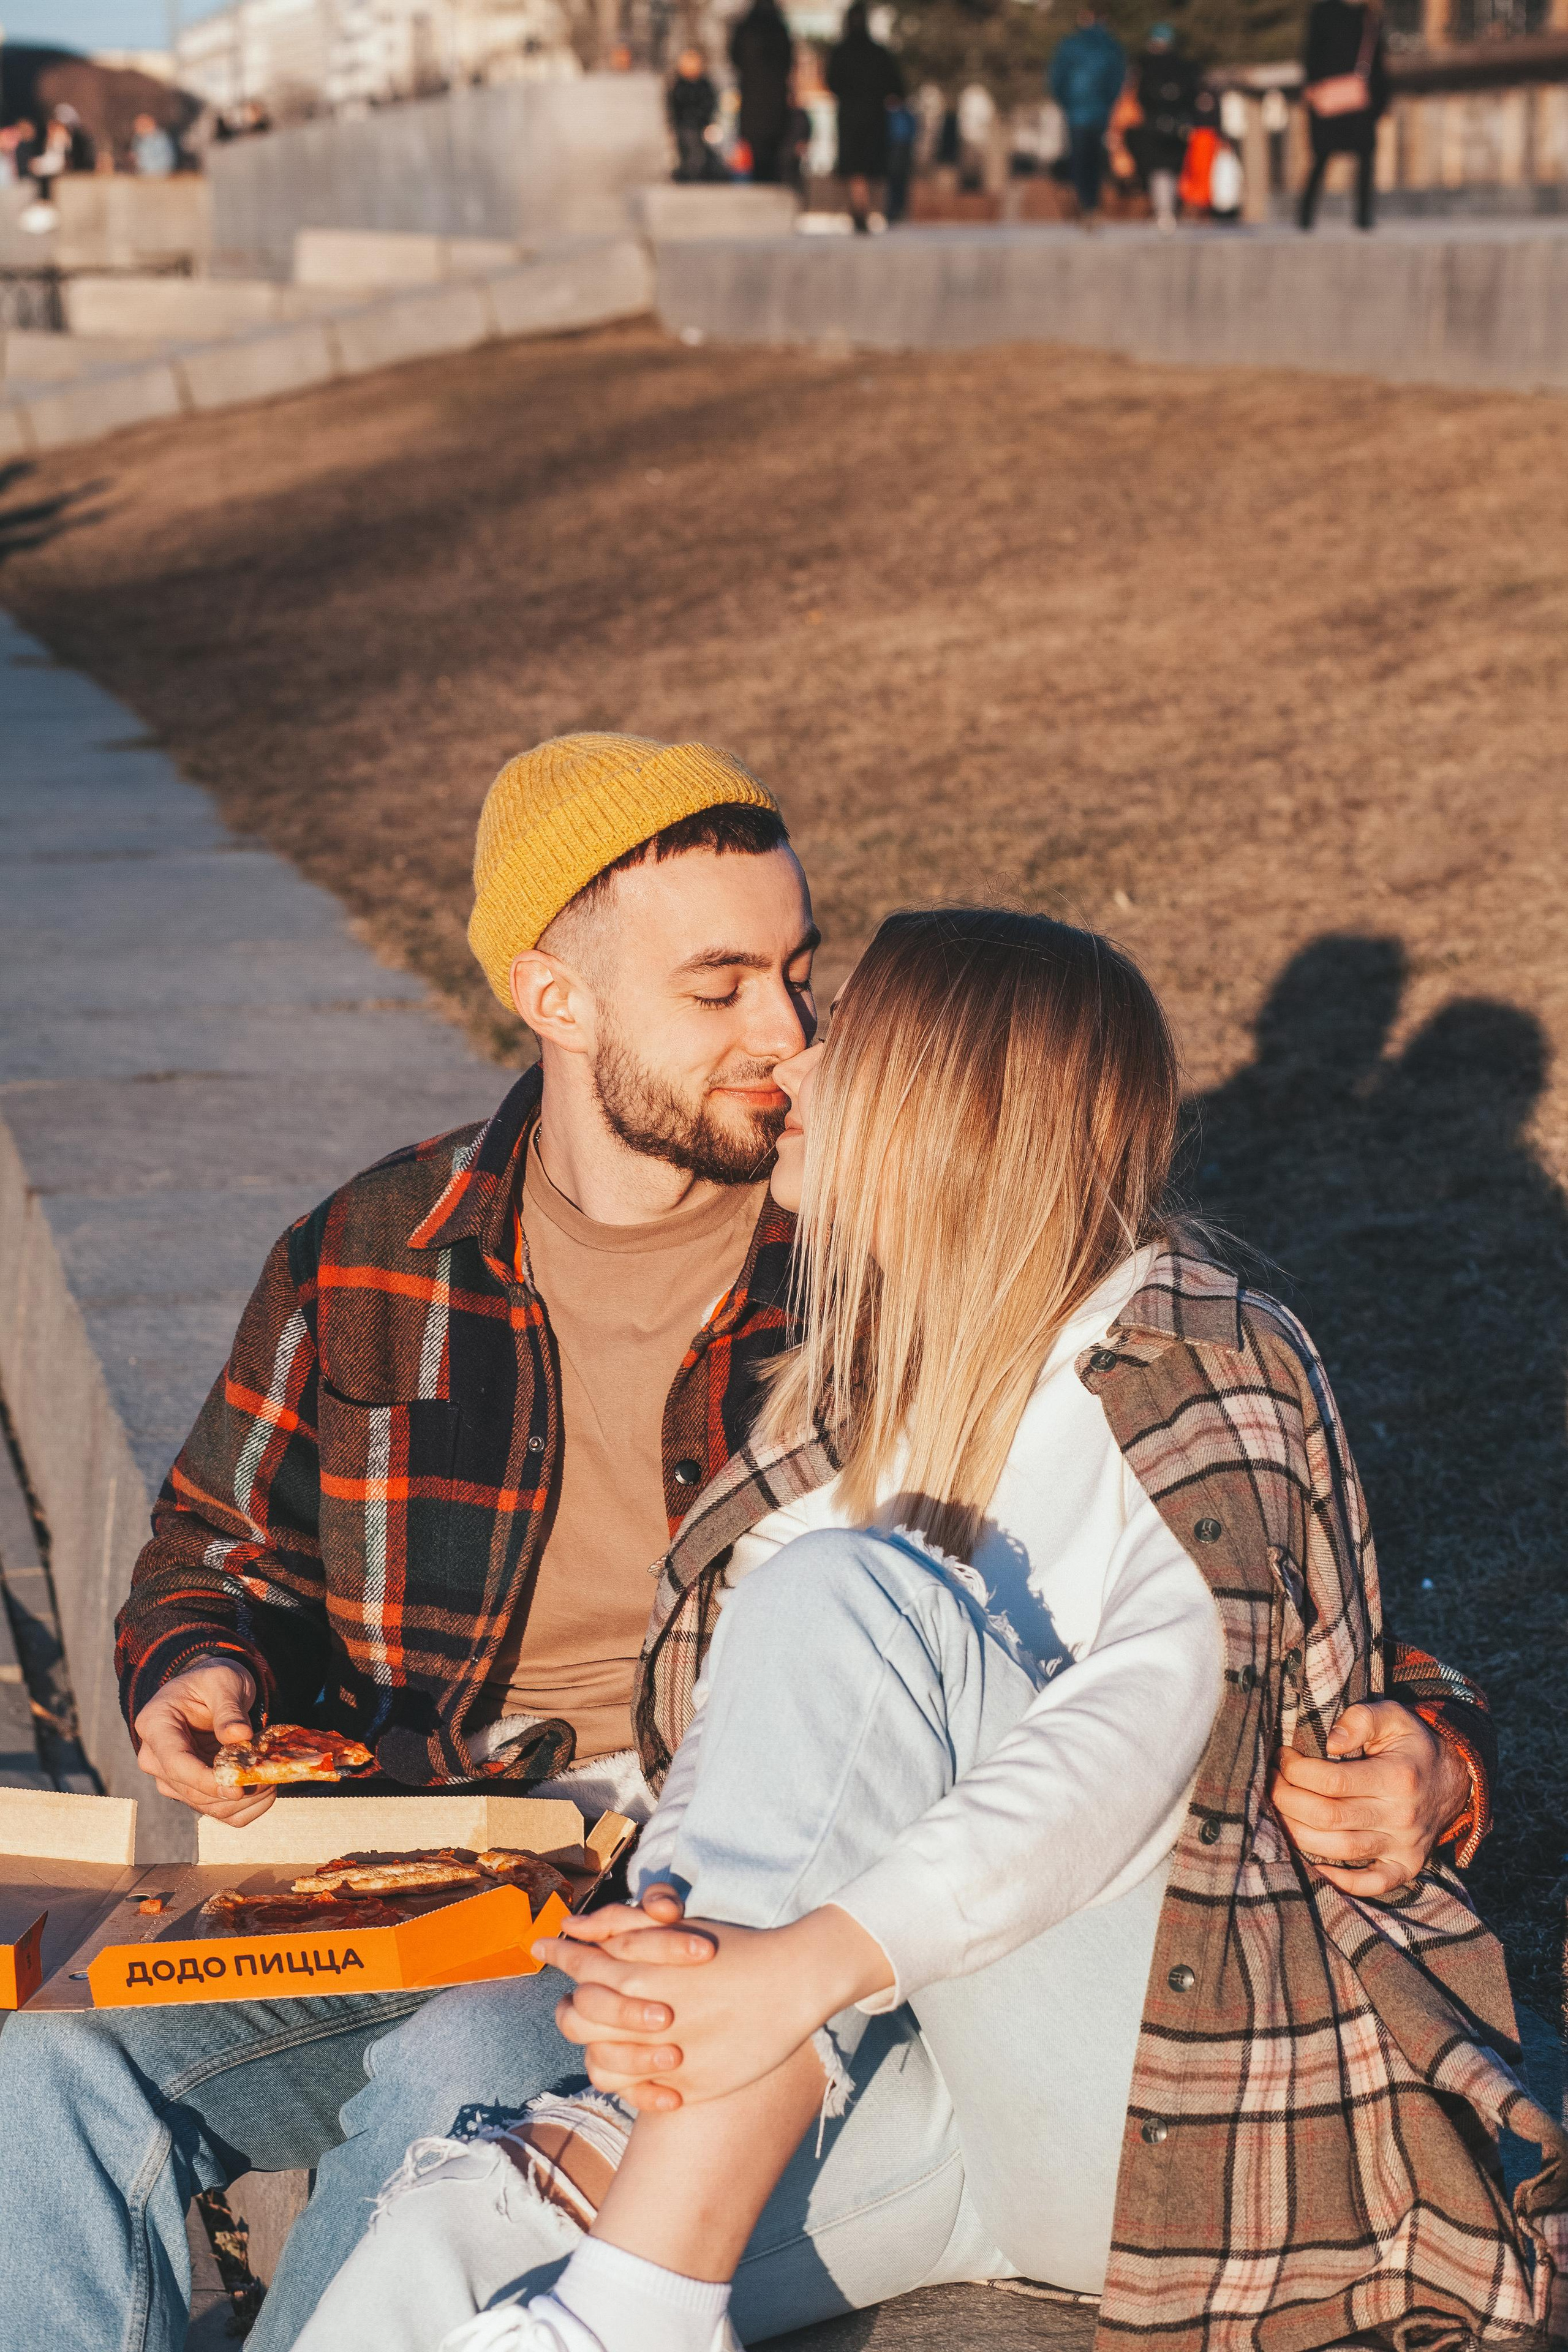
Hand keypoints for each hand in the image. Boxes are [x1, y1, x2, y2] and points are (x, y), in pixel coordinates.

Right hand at [132, 1657, 271, 1824]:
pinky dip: (245, 1808)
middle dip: (232, 1790)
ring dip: (243, 1801)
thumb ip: (228, 1709)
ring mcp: (172, 1779)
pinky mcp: (191, 1791)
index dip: (204, 1780)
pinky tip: (266, 1791)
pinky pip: (219, 1812)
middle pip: (192, 1791)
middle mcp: (156, 1758)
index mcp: (156, 1726)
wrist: (211, 1692)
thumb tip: (239, 1736)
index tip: (236, 1788)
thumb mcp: (223, 1681)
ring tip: (271, 1778)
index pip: (176, 1763)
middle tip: (269, 1777)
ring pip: (207, 1806)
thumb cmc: (213, 1681)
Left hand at [536, 1899, 890, 2111]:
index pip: (577, 1969)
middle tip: (575, 2003)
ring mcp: (660, 2053)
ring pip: (599, 2062)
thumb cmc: (733, 1949)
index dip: (557, 1957)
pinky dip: (636, 2087)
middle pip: (576, 2018)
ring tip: (614, 2040)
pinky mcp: (684, 2084)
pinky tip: (650, 2072)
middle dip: (571, 2009)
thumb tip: (574, 1928)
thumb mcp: (674, 1929)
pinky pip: (639, 2094)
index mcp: (636, 1969)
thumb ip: (621, 1927)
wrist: (790, 1982)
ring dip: (601, 2049)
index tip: (541, 1949)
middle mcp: (639, 2012)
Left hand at [1270, 1699, 1470, 1896]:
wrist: (1455, 1778)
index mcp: (1397, 1777)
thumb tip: (1329, 1741)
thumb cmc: (1411, 1745)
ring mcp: (1405, 1845)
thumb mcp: (1393, 1717)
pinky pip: (1373, 1883)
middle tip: (1271, 1783)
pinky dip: (1341, 1882)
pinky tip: (1313, 1865)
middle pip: (1329, 1817)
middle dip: (1288, 1800)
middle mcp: (1402, 1815)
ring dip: (1299, 1834)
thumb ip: (1361, 1719)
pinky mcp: (1407, 1866)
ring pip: (1340, 1849)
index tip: (1281, 1758)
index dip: (1296, 1770)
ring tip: (1278, 1811)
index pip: (1332, 1781)